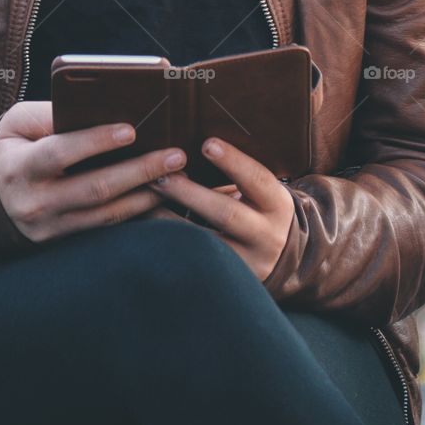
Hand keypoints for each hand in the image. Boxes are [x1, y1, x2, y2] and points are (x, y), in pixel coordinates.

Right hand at [0, 101, 189, 243]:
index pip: (60, 154)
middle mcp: (35, 202)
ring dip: (147, 196)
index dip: (94, 142)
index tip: (131, 130)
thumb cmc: (12, 147)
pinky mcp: (64, 241)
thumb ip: (52, 115)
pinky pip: (106, 229)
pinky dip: (138, 215)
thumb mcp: (18, 123)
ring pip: (107, 214)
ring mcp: (51, 228)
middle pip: (94, 188)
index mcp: (21, 167)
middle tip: (175, 155)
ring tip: (179, 177)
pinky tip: (163, 200)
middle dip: (139, 171)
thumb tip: (100, 107)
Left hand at [147, 138, 295, 280]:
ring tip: (144, 201)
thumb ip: (239, 174)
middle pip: (226, 214)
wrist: (280, 258)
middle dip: (189, 194)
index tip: (207, 144)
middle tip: (160, 175)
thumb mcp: (262, 192)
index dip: (233, 161)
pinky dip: (170, 245)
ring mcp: (248, 262)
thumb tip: (196, 144)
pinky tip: (147, 231)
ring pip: (205, 243)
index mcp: (276, 204)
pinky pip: (195, 263)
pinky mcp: (229, 280)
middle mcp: (266, 235)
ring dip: (170, 221)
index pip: (257, 179)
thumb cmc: (260, 209)